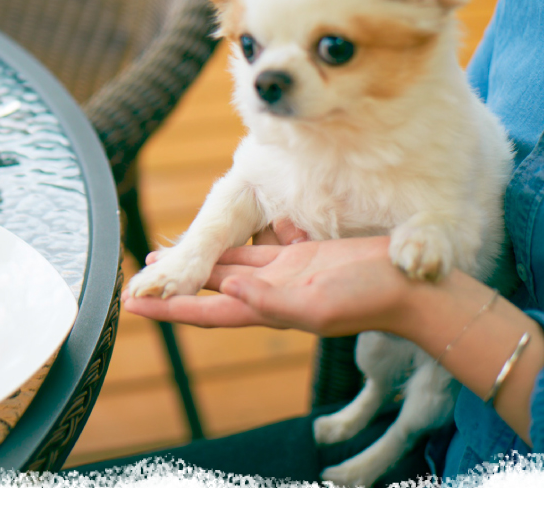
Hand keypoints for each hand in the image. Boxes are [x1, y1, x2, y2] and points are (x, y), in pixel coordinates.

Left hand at [127, 235, 412, 336]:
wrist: (410, 288)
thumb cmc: (368, 299)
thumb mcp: (314, 304)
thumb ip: (268, 299)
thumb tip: (224, 290)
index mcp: (267, 309)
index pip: (205, 311)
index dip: (169, 309)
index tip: (133, 304)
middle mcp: (270, 293)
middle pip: (211, 287)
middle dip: (177, 283)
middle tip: (142, 275)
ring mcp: (286, 274)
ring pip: (232, 265)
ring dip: (202, 261)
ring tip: (170, 255)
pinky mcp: (304, 256)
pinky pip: (263, 245)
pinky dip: (243, 239)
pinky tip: (229, 231)